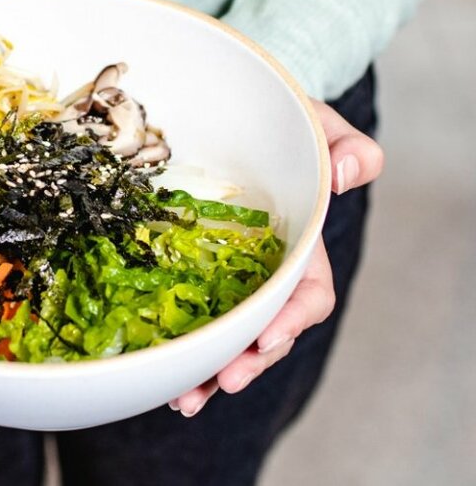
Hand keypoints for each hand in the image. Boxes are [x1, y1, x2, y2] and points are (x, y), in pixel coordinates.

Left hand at [169, 99, 383, 415]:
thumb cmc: (279, 123)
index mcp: (300, 247)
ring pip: (225, 336)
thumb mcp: (316, 125)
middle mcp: (263, 272)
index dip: (293, 320)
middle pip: (264, 331)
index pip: (308, 295)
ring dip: (209, 373)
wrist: (231, 113)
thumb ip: (345, 146)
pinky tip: (161, 372)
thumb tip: (351, 175)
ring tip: (185, 399)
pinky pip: (187, 317)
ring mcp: (225, 278)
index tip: (269, 337)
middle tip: (222, 382)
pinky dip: (180, 349)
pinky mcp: (187, 272)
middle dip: (247, 361)